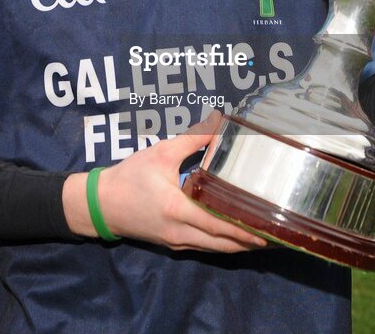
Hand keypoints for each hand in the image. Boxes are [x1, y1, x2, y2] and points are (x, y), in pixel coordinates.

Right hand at [63, 113, 265, 252]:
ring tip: (260, 236)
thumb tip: (219, 124)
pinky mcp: (172, 243)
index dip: (244, 231)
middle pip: (222, 245)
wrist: (101, 204)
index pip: (218, 226)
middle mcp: (179, 231)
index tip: (266, 232)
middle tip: (274, 235)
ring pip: (214, 249)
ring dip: (237, 245)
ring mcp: (176, 241)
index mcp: (177, 210)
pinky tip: (233, 235)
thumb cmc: (130, 177)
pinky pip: (203, 246)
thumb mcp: (161, 153)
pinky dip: (221, 243)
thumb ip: (192, 140)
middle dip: (248, 243)